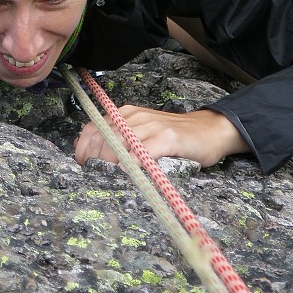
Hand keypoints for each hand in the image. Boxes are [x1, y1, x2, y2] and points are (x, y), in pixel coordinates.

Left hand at [74, 105, 248, 168]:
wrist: (210, 130)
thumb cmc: (174, 136)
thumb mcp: (142, 132)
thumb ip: (119, 138)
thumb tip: (90, 150)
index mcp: (125, 114)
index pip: (92, 128)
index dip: (82, 149)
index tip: (82, 165)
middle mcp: (135, 117)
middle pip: (101, 138)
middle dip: (93, 160)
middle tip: (96, 175)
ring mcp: (151, 126)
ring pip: (118, 145)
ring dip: (109, 164)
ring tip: (110, 178)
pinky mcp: (168, 139)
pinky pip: (142, 153)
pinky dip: (132, 166)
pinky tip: (130, 175)